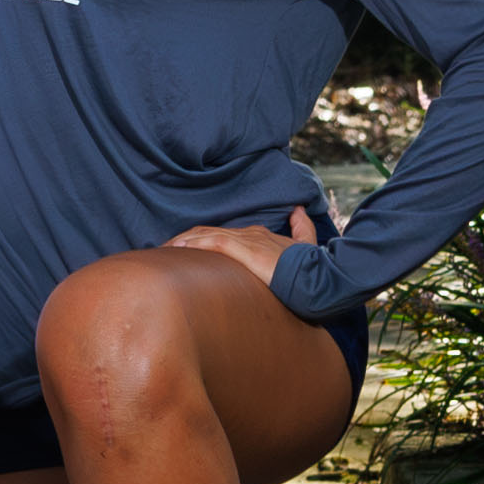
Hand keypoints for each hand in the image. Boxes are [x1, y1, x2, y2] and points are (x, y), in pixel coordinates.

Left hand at [163, 204, 320, 292]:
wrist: (319, 275)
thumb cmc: (311, 264)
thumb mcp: (304, 244)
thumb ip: (301, 227)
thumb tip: (299, 209)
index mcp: (258, 235)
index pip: (222, 234)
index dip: (201, 239)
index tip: (184, 248)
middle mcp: (250, 234)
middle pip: (208, 232)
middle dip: (184, 240)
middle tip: (165, 250)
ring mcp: (247, 241)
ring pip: (206, 236)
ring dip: (183, 242)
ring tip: (164, 250)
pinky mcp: (246, 249)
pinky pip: (214, 243)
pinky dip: (195, 245)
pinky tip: (180, 249)